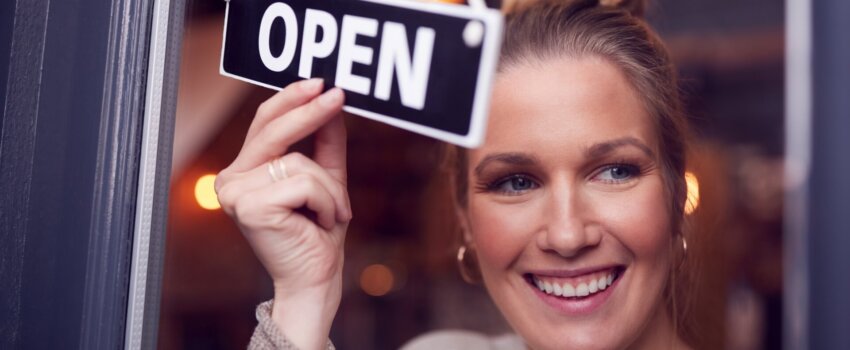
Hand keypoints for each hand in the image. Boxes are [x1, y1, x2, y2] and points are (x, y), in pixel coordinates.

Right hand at [215, 78, 350, 348]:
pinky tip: (321, 222)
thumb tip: (331, 100)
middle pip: (273, 130)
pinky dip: (326, 200)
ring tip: (332, 213)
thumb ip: (325, 142)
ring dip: (330, 187)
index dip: (291, 99)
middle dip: (309, 112)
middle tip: (337, 95)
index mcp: (244, 171)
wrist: (314, 279)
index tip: (321, 83)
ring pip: (299, 161)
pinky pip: (304, 182)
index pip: (264, 123)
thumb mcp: (326, 178)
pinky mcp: (251, 207)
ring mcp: (236, 193)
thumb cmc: (317, 233)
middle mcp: (232, 179)